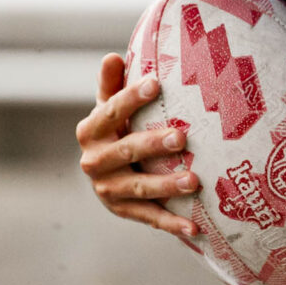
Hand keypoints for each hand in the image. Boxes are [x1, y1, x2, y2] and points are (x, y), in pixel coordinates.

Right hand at [75, 54, 199, 243]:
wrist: (104, 173)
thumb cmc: (116, 129)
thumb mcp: (109, 108)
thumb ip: (111, 85)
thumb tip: (112, 56)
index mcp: (90, 131)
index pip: (110, 111)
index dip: (131, 98)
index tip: (157, 84)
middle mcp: (94, 161)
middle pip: (125, 151)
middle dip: (153, 145)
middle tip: (182, 137)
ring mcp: (108, 189)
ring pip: (139, 188)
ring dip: (166, 185)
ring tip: (195, 181)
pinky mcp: (123, 211)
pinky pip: (150, 218)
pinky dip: (172, 223)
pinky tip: (195, 228)